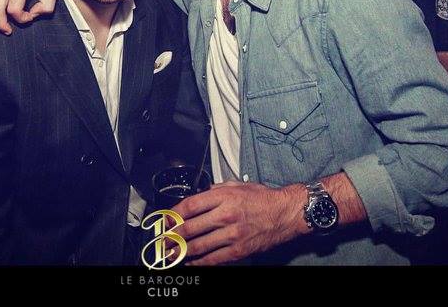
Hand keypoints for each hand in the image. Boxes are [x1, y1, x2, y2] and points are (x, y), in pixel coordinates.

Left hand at [169, 181, 305, 265]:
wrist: (286, 213)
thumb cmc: (263, 198)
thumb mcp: (237, 185)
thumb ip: (215, 190)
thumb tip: (198, 196)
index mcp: (223, 196)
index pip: (190, 205)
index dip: (173, 214)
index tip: (164, 220)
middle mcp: (226, 215)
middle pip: (190, 227)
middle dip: (171, 236)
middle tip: (160, 241)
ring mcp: (232, 234)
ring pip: (198, 246)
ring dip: (180, 252)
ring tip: (168, 254)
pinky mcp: (238, 250)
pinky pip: (213, 258)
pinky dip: (199, 262)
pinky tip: (190, 263)